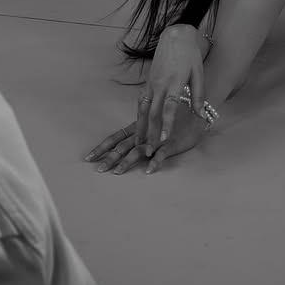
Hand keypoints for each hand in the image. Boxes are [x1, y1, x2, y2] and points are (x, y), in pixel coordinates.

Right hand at [85, 23, 208, 171]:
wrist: (175, 35)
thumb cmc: (190, 54)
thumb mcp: (198, 73)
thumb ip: (198, 96)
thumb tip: (202, 115)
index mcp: (174, 83)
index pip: (168, 108)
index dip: (166, 124)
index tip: (163, 139)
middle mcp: (159, 84)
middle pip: (152, 113)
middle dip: (150, 133)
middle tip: (149, 151)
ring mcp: (151, 83)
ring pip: (142, 109)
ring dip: (140, 127)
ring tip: (138, 143)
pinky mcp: (147, 82)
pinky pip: (141, 101)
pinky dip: (139, 115)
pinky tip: (139, 126)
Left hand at [85, 102, 205, 174]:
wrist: (196, 111)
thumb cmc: (173, 118)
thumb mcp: (153, 124)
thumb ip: (141, 131)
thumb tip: (126, 143)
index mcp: (138, 128)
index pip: (116, 138)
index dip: (102, 147)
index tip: (88, 157)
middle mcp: (144, 134)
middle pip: (123, 146)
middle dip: (109, 158)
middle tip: (98, 170)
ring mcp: (157, 139)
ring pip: (139, 151)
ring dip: (128, 162)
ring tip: (117, 172)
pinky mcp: (171, 144)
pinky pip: (162, 154)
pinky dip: (155, 162)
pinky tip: (148, 170)